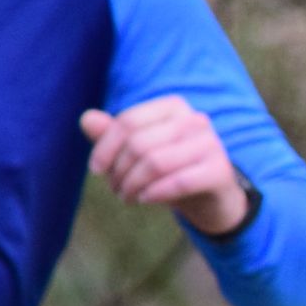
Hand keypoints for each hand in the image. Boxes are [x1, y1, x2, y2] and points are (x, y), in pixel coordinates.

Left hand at [81, 96, 249, 234]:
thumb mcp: (136, 152)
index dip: (104, 148)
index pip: (128, 122)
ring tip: (127, 197)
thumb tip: (87, 119)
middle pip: (139, 143)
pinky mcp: (219, 171)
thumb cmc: (166, 169)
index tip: (96, 171)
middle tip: (116, 189)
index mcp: (173, 107)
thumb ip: (111, 134)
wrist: (208, 196)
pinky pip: (178, 182)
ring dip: (133, 185)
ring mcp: (211, 144)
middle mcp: (195, 120)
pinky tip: (146, 199)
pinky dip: (155, 194)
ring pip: (155, 163)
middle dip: (119, 171)